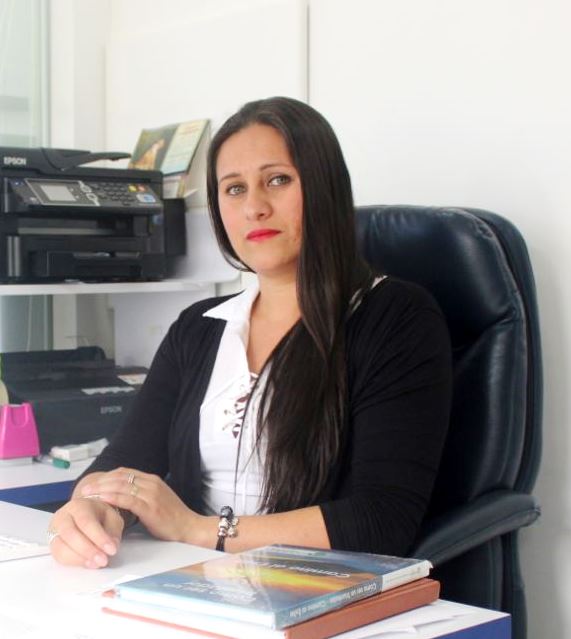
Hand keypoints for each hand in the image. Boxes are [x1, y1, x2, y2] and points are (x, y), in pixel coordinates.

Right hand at [48, 496, 123, 568]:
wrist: (85, 514)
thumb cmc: (99, 516)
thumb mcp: (111, 517)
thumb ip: (113, 531)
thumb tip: (112, 546)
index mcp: (79, 506)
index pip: (87, 521)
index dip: (99, 537)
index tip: (112, 550)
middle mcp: (63, 517)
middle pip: (71, 534)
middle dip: (88, 550)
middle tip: (103, 560)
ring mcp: (54, 531)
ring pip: (61, 547)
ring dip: (80, 558)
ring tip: (96, 564)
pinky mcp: (52, 544)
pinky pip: (58, 556)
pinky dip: (73, 562)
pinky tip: (87, 563)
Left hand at [80, 467, 200, 542]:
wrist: (189, 527)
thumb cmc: (172, 518)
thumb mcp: (156, 500)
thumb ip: (142, 495)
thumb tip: (123, 497)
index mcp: (152, 480)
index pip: (125, 472)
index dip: (107, 476)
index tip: (94, 483)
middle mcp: (151, 483)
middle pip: (121, 476)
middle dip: (101, 481)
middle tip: (85, 488)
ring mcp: (151, 494)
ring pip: (121, 485)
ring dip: (102, 488)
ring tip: (88, 494)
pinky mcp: (150, 507)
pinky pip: (127, 499)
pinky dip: (113, 497)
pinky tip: (102, 499)